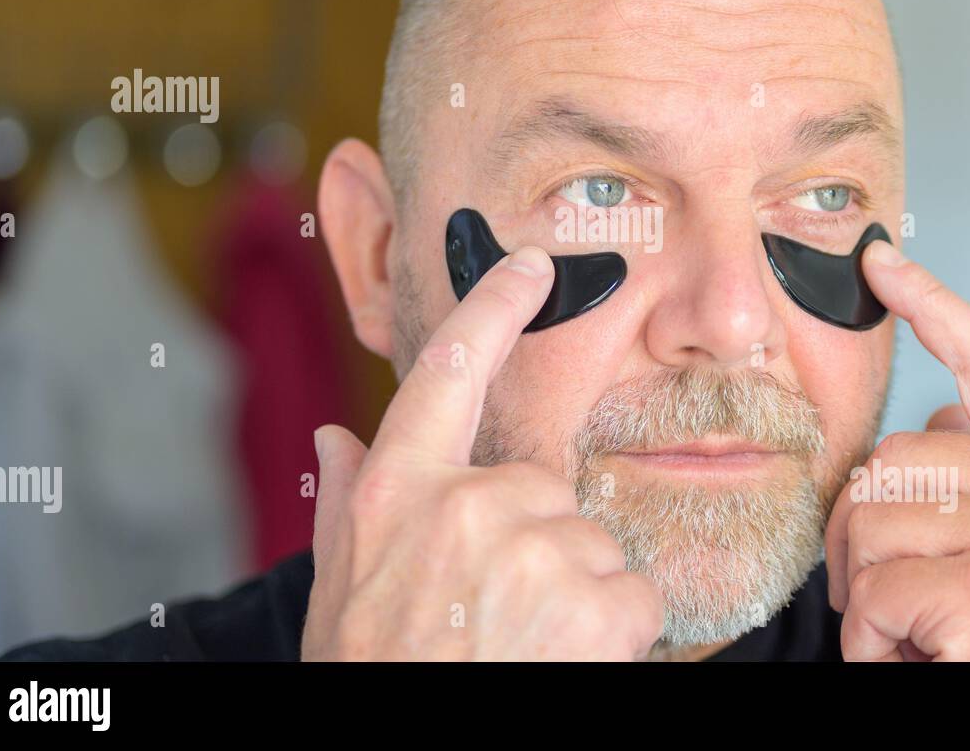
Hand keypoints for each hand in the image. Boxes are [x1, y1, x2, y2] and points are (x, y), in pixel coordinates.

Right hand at [301, 246, 663, 660]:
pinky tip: (561, 662)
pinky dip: (615, 632)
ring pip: (592, 543)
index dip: (492, 309)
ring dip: (576, 593)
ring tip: (521, 643)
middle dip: (538, 542)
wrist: (399, 747)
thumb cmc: (371, 668)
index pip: (448, 373)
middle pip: (545, 485)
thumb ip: (346, 503)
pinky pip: (632, 594)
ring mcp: (529, 548)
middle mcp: (463, 504)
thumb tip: (336, 438)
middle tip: (495, 610)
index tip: (530, 266)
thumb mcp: (338, 587)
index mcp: (397, 492)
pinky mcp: (590, 600)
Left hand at [825, 239, 969, 660]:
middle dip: (864, 535)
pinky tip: (923, 658)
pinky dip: (873, 642)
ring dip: (870, 595)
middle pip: (888, 460)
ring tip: (921, 634)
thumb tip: (930, 429)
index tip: (880, 262)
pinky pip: (872, 590)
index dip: (929, 302)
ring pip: (867, 520)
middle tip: (898, 599)